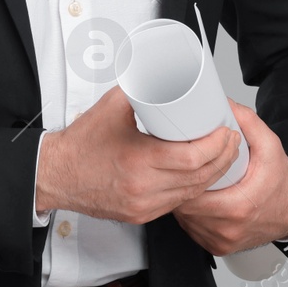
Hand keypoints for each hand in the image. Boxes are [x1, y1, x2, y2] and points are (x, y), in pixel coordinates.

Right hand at [35, 85, 242, 225]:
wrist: (56, 175)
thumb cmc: (80, 144)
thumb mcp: (113, 106)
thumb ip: (141, 87)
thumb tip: (162, 72)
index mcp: (138, 160)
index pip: (192, 159)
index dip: (216, 146)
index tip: (225, 132)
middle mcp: (143, 187)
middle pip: (199, 178)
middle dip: (222, 159)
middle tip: (231, 141)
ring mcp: (143, 205)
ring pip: (191, 195)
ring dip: (212, 176)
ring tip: (222, 156)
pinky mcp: (140, 215)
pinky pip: (177, 204)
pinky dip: (193, 189)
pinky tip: (200, 176)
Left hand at [171, 99, 287, 255]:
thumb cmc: (282, 182)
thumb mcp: (270, 146)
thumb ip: (248, 122)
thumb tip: (226, 105)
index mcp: (239, 206)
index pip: (192, 196)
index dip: (183, 179)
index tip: (184, 166)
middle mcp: (229, 229)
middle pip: (185, 209)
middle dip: (182, 188)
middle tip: (185, 172)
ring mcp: (223, 241)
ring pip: (186, 221)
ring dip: (186, 203)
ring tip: (192, 185)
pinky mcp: (220, 248)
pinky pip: (194, 231)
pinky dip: (193, 217)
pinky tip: (200, 202)